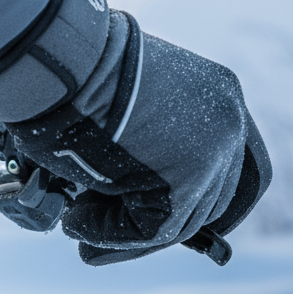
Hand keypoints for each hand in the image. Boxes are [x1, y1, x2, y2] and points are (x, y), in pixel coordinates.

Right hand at [0, 0, 270, 263]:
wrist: (62, 60)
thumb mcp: (128, 97)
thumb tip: (124, 182)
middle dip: (160, 220)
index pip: (230, 161)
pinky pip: (150, 230)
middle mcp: (229, 123)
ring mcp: (213, 155)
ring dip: (123, 230)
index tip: (153, 206)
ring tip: (77, 223)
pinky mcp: (184, 184)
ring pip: (178, 220)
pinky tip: (74, 220)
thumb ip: (146, 135)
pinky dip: (108, 233)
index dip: (196, 192)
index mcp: (219, 93)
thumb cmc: (76, 71)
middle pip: (211, 197)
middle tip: (110, 226)